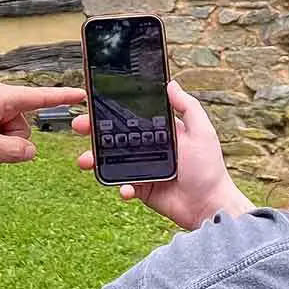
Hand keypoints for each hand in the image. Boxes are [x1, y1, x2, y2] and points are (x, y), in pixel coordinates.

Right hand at [74, 81, 255, 229]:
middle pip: (115, 135)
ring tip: (85, 160)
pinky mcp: (141, 189)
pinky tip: (126, 189)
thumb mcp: (201, 131)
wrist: (209, 205)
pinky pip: (123, 185)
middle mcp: (148, 148)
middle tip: (80, 126)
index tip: (94, 101)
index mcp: (160, 131)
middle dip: (94, 130)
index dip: (112, 109)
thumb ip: (187, 107)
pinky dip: (120, 186)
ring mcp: (142, 168)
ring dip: (95, 159)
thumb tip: (171, 83)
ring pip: (112, 160)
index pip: (132, 116)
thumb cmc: (209, 168)